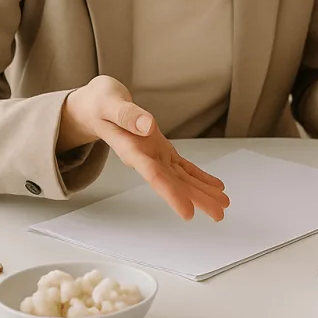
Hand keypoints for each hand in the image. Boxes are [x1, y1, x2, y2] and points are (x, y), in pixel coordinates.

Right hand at [60, 76, 230, 221]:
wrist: (94, 107)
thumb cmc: (99, 103)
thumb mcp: (108, 103)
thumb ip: (126, 115)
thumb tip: (147, 125)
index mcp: (131, 150)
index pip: (153, 176)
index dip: (171, 194)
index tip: (188, 212)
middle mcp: (144, 158)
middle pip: (173, 182)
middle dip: (196, 198)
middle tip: (218, 214)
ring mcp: (154, 155)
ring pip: (181, 177)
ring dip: (202, 191)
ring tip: (223, 204)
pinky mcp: (160, 149)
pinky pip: (182, 166)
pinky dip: (198, 176)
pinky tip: (214, 186)